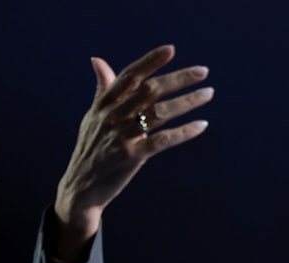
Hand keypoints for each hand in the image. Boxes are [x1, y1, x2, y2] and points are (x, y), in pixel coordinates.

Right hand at [52, 45, 212, 258]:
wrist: (80, 187)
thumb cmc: (91, 150)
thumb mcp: (92, 117)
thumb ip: (102, 89)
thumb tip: (98, 60)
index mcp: (104, 104)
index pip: (130, 76)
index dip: (150, 61)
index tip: (171, 49)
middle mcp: (112, 116)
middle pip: (150, 90)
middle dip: (178, 78)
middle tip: (203, 71)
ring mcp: (122, 136)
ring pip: (159, 112)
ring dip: (187, 101)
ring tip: (208, 93)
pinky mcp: (131, 156)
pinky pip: (162, 141)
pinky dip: (183, 132)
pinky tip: (201, 125)